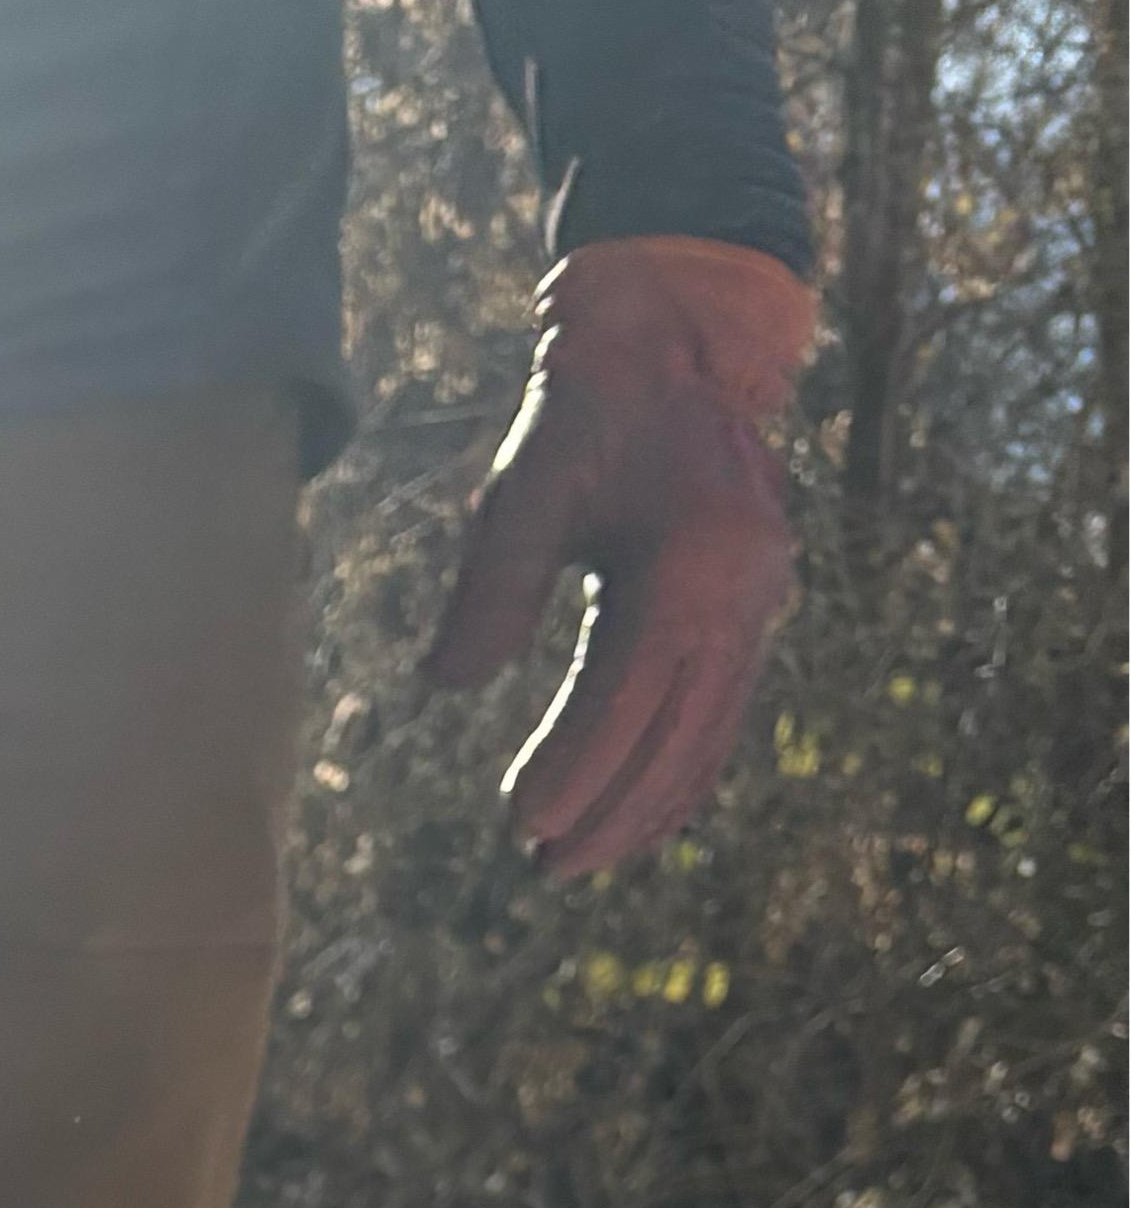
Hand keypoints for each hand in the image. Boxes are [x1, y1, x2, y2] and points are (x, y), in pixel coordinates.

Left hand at [425, 236, 813, 878]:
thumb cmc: (588, 413)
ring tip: (577, 856)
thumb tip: (446, 687)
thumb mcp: (525, 489)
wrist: (675, 342)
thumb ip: (490, 589)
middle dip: (611, 808)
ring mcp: (760, 597)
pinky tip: (633, 814)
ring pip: (707, 732)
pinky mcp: (755, 605)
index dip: (579, 768)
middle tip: (544, 864)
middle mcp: (742, 585)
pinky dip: (679, 766)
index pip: (630, 694)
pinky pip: (721, 708)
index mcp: (690, 557)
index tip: (525, 825)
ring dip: (646, 804)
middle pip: (678, 733)